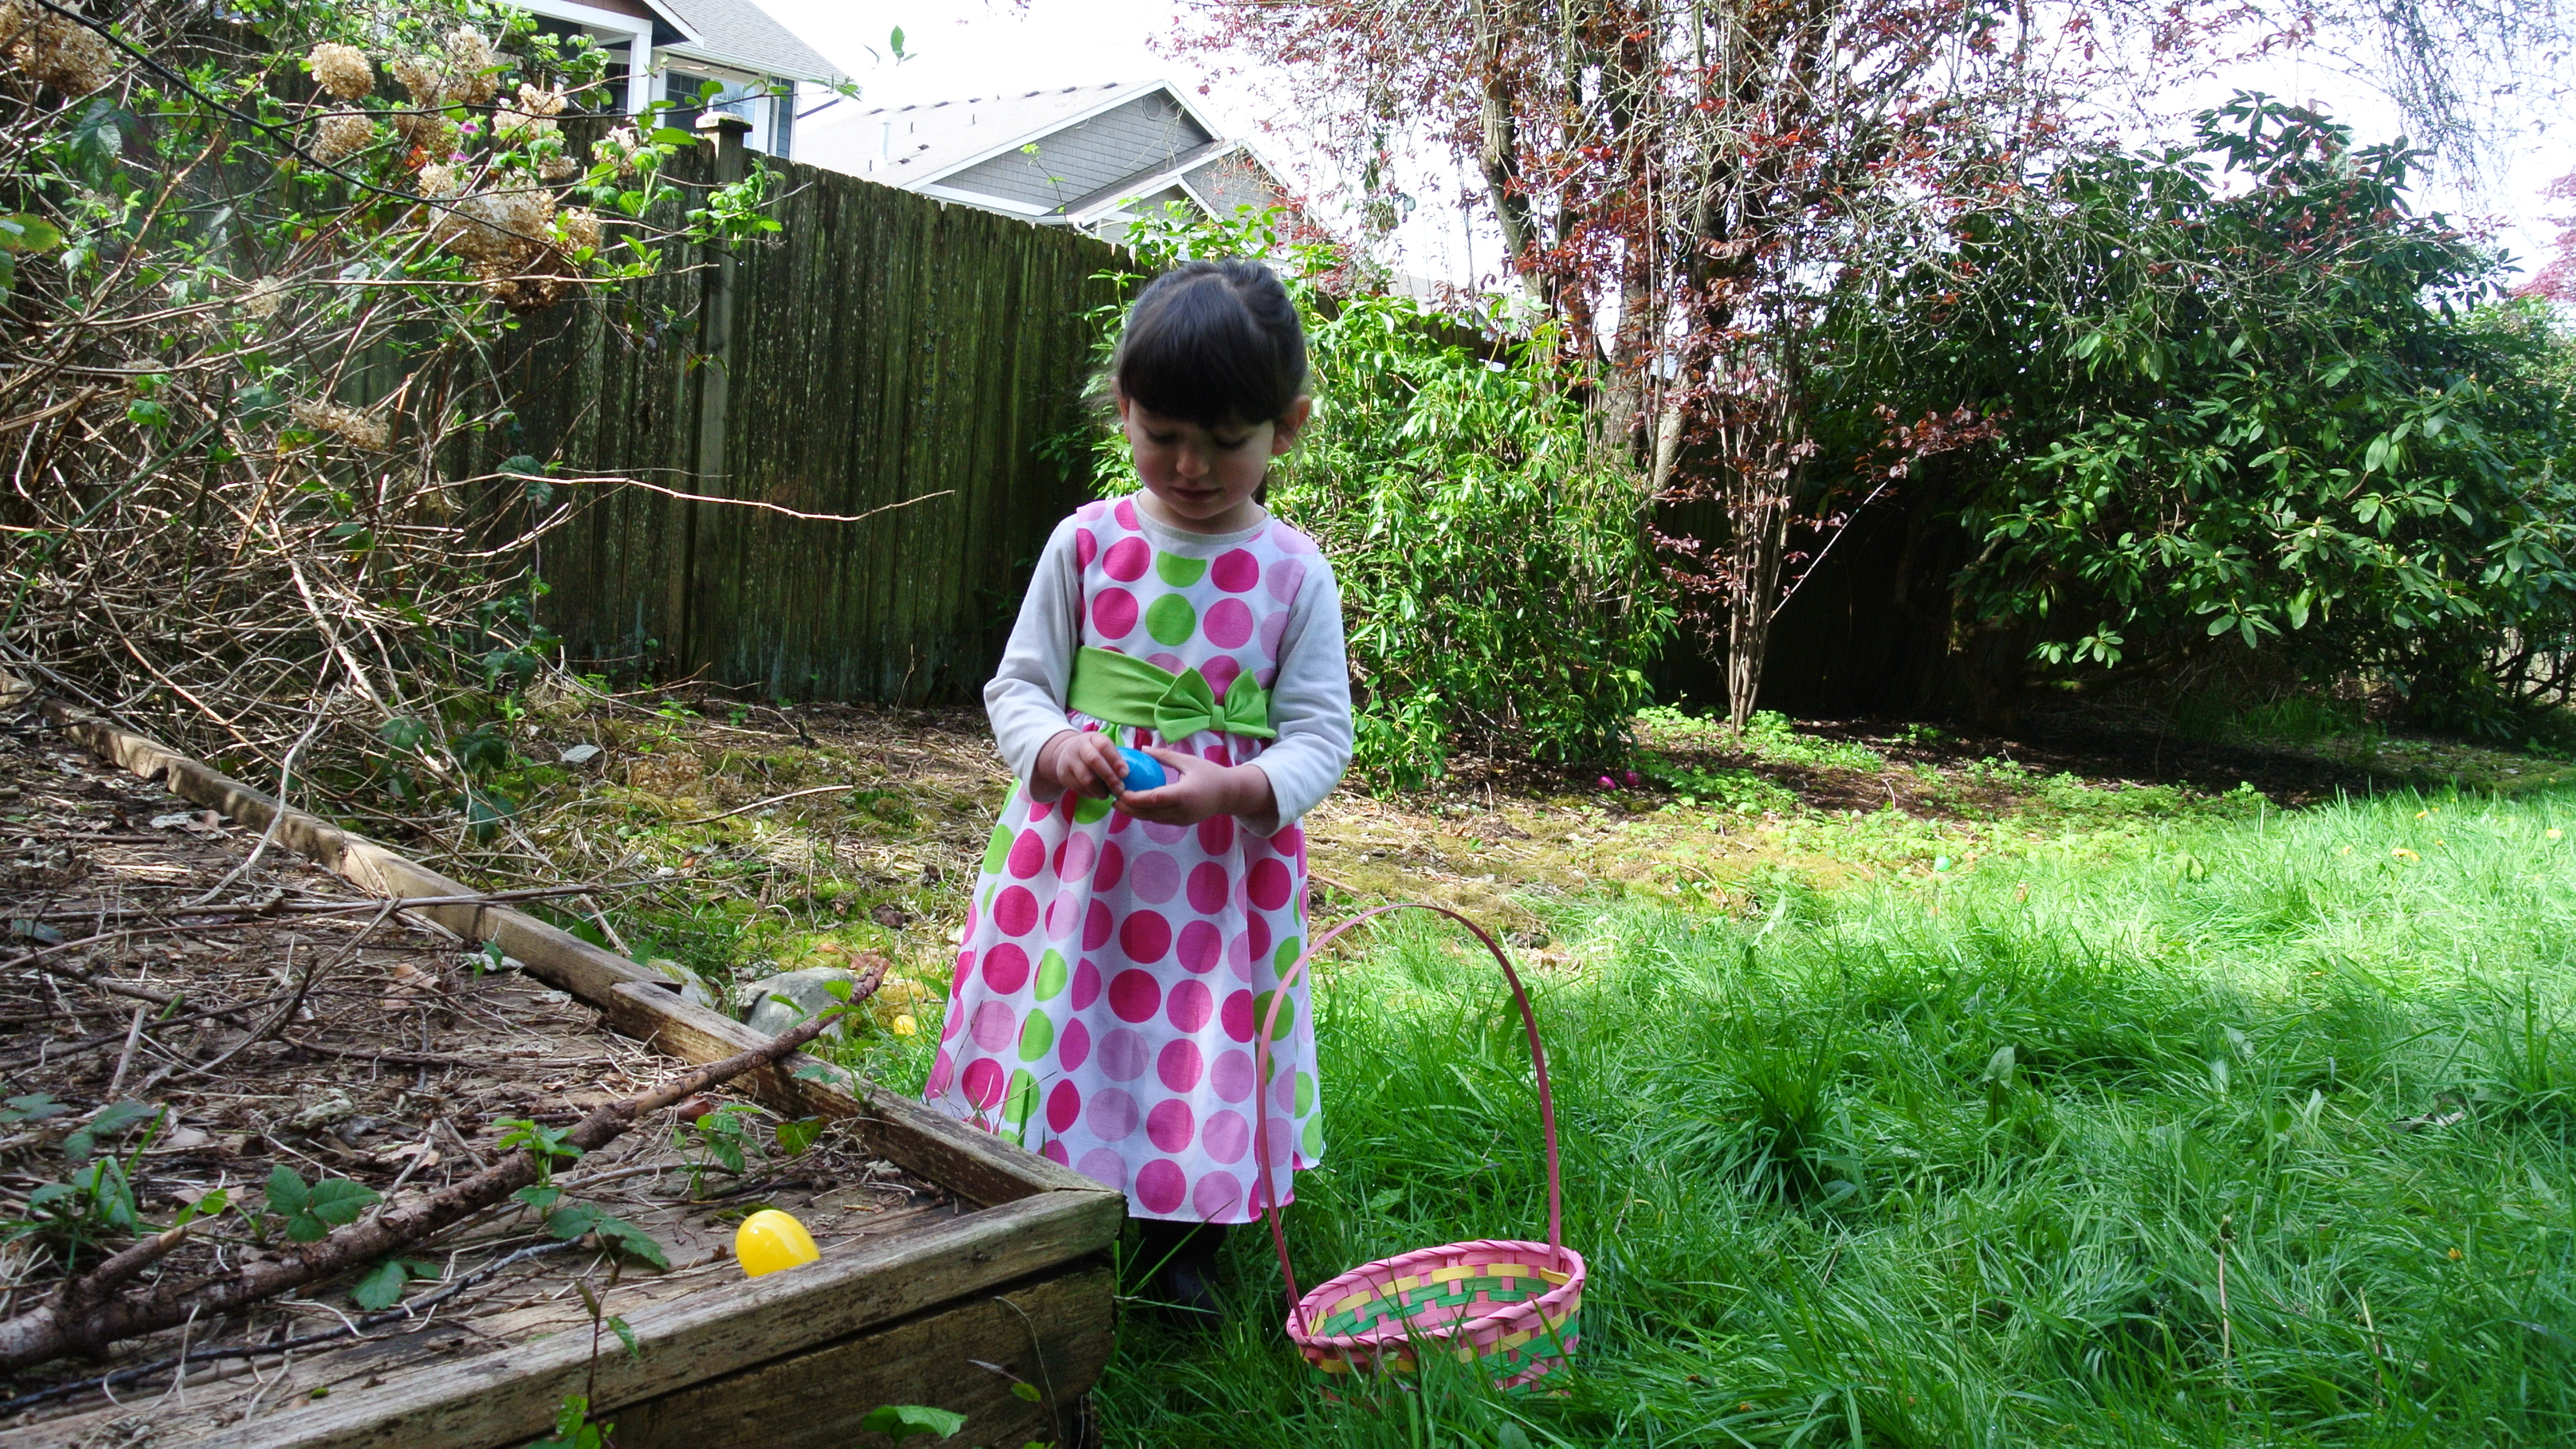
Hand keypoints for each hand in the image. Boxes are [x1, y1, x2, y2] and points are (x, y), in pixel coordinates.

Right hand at [1034, 729, 1125, 801]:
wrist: (1064, 755)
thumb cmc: (1093, 752)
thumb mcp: (1102, 748)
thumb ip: (1115, 757)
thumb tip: (1135, 773)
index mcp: (1093, 738)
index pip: (1105, 746)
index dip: (1116, 760)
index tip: (1126, 774)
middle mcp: (1080, 747)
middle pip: (1094, 760)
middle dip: (1109, 777)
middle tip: (1120, 789)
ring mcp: (1070, 761)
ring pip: (1086, 778)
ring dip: (1100, 790)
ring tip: (1108, 795)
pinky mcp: (1064, 775)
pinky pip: (1080, 788)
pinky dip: (1091, 794)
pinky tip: (1097, 794)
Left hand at [1118, 747, 1274, 826]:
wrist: (1229, 794)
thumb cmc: (1210, 774)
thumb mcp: (1188, 761)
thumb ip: (1165, 756)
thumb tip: (1143, 749)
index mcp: (1183, 794)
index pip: (1154, 799)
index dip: (1134, 798)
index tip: (1120, 791)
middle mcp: (1181, 810)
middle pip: (1149, 812)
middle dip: (1128, 807)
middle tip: (1112, 798)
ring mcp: (1181, 819)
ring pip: (1152, 819)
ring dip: (1134, 812)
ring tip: (1119, 803)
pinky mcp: (1181, 823)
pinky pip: (1159, 820)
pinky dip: (1146, 814)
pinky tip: (1135, 806)